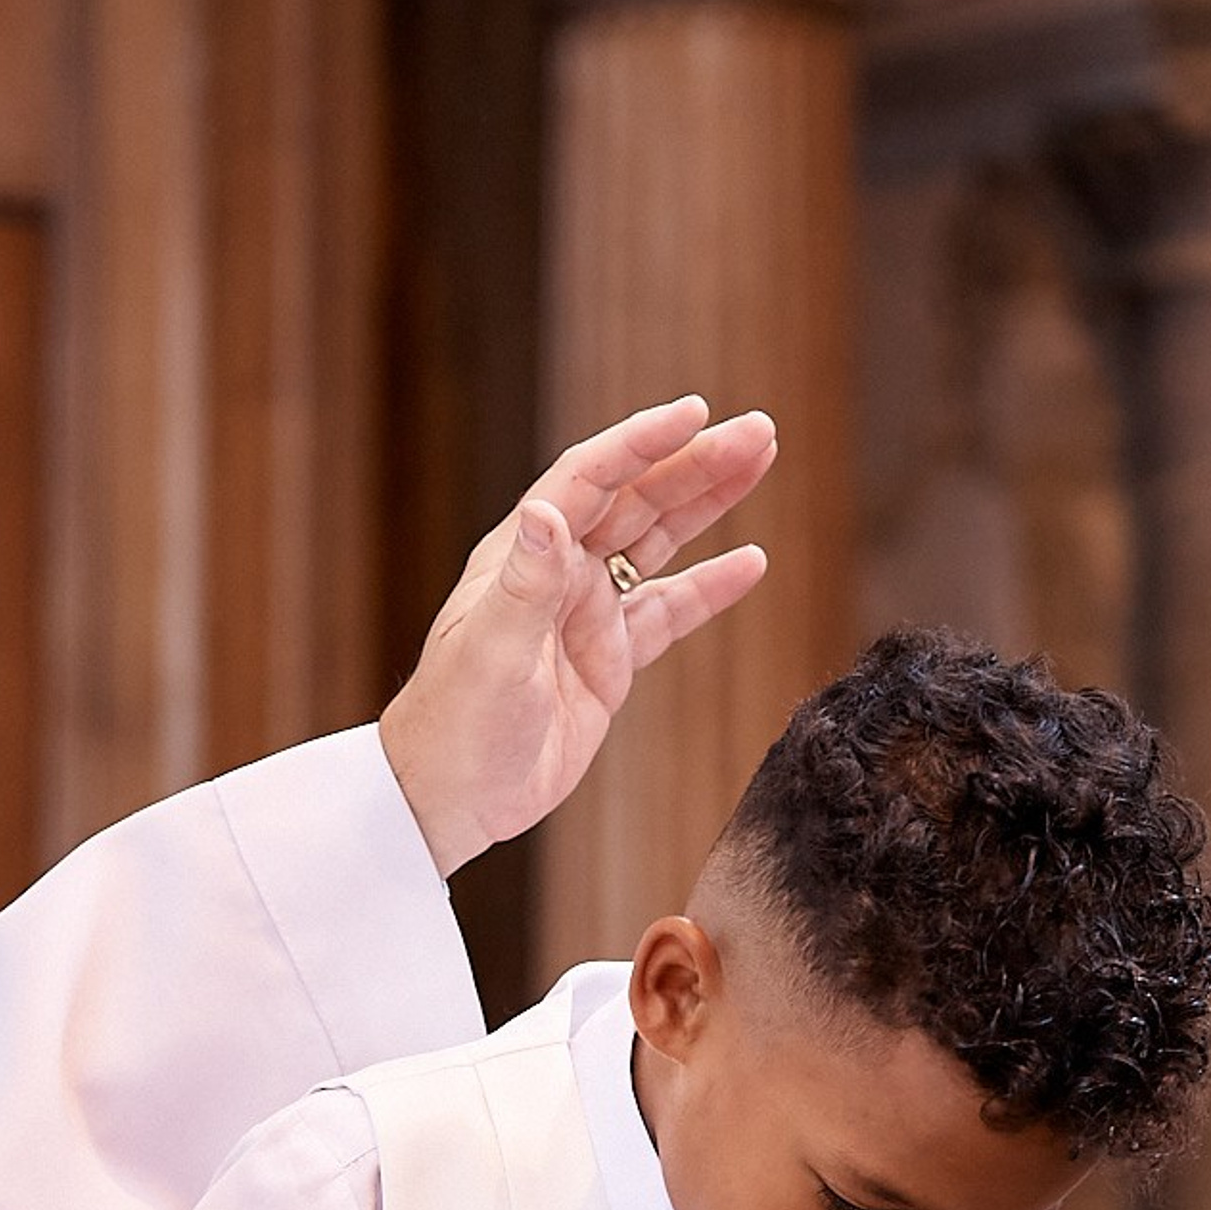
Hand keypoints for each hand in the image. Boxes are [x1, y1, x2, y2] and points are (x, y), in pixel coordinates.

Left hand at [378, 393, 776, 873]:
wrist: (450, 796)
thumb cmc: (455, 724)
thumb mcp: (490, 655)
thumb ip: (524, 587)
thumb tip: (544, 514)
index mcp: (524, 555)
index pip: (590, 479)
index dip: (642, 443)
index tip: (696, 413)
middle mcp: (558, 573)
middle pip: (636, 499)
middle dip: (696, 462)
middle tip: (759, 432)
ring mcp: (586, 614)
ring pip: (658, 542)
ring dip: (708, 503)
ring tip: (760, 461)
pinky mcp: (608, 661)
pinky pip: (667, 613)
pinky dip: (709, 589)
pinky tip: (751, 562)